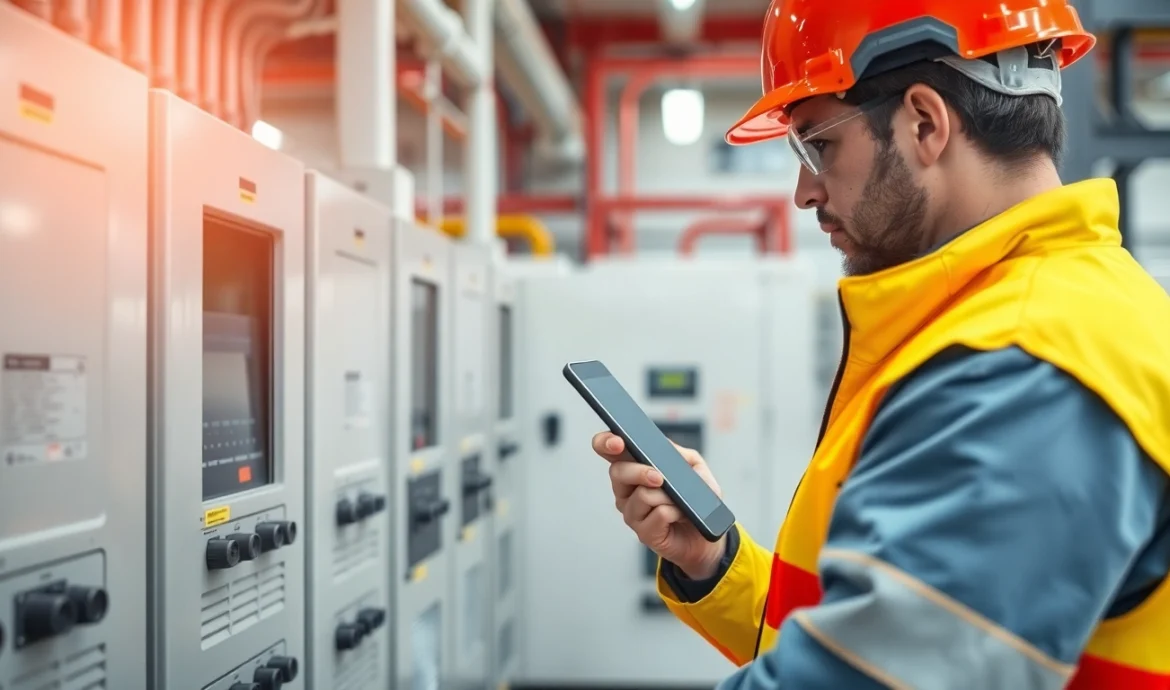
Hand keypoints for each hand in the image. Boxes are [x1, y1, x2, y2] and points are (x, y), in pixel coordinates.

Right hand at [593, 431, 726, 579]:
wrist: (706, 535)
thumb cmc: (696, 499)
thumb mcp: (694, 467)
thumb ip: (678, 454)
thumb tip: (664, 450)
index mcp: (633, 467)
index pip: (607, 450)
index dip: (605, 442)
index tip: (617, 443)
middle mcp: (626, 490)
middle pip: (618, 472)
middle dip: (640, 471)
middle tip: (659, 478)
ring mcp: (632, 512)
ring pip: (642, 494)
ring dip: (668, 496)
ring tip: (681, 501)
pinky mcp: (643, 532)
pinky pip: (658, 514)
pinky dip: (676, 511)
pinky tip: (681, 515)